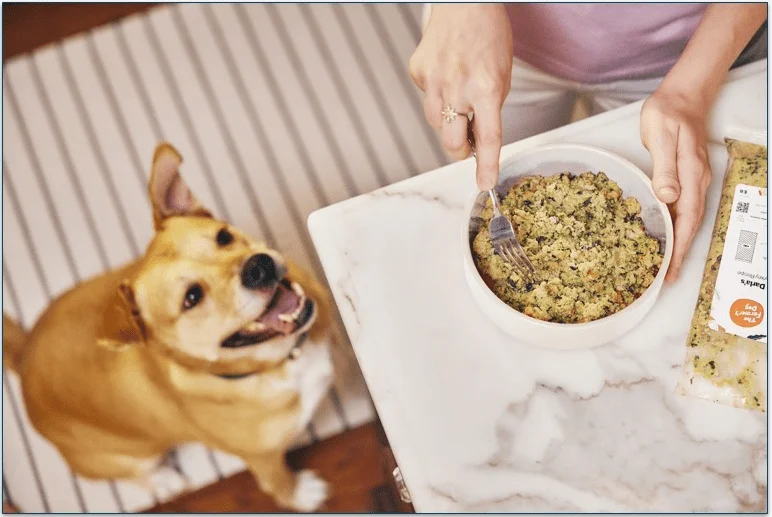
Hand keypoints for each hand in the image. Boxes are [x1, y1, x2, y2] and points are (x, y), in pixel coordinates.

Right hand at [408, 4, 512, 189]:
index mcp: (487, 89)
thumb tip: (477, 137)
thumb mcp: (501, 74)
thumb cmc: (488, 35)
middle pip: (453, 142)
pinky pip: (427, 98)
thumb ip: (490, 107)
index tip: (485, 183)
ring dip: (449, 120)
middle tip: (466, 145)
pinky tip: (446, 74)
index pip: (487, 138)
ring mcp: (434, 81)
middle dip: (460, 150)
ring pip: (437, 123)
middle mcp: (458, 88)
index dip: (486, 166)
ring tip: (459, 97)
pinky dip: (437, 94)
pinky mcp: (418, 73)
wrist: (465, 2)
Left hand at [640, 89, 711, 282]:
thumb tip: (668, 196)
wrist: (681, 96)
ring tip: (668, 261)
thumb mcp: (661, 137)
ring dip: (680, 239)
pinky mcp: (688, 174)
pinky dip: (678, 223)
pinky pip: (684, 205)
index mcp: (690, 173)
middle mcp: (696, 179)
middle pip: (691, 223)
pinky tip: (668, 231)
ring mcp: (694, 177)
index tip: (672, 267)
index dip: (681, 245)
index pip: (687, 218)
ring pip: (689, 216)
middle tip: (668, 275)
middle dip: (681, 250)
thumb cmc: (668, 114)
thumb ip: (665, 167)